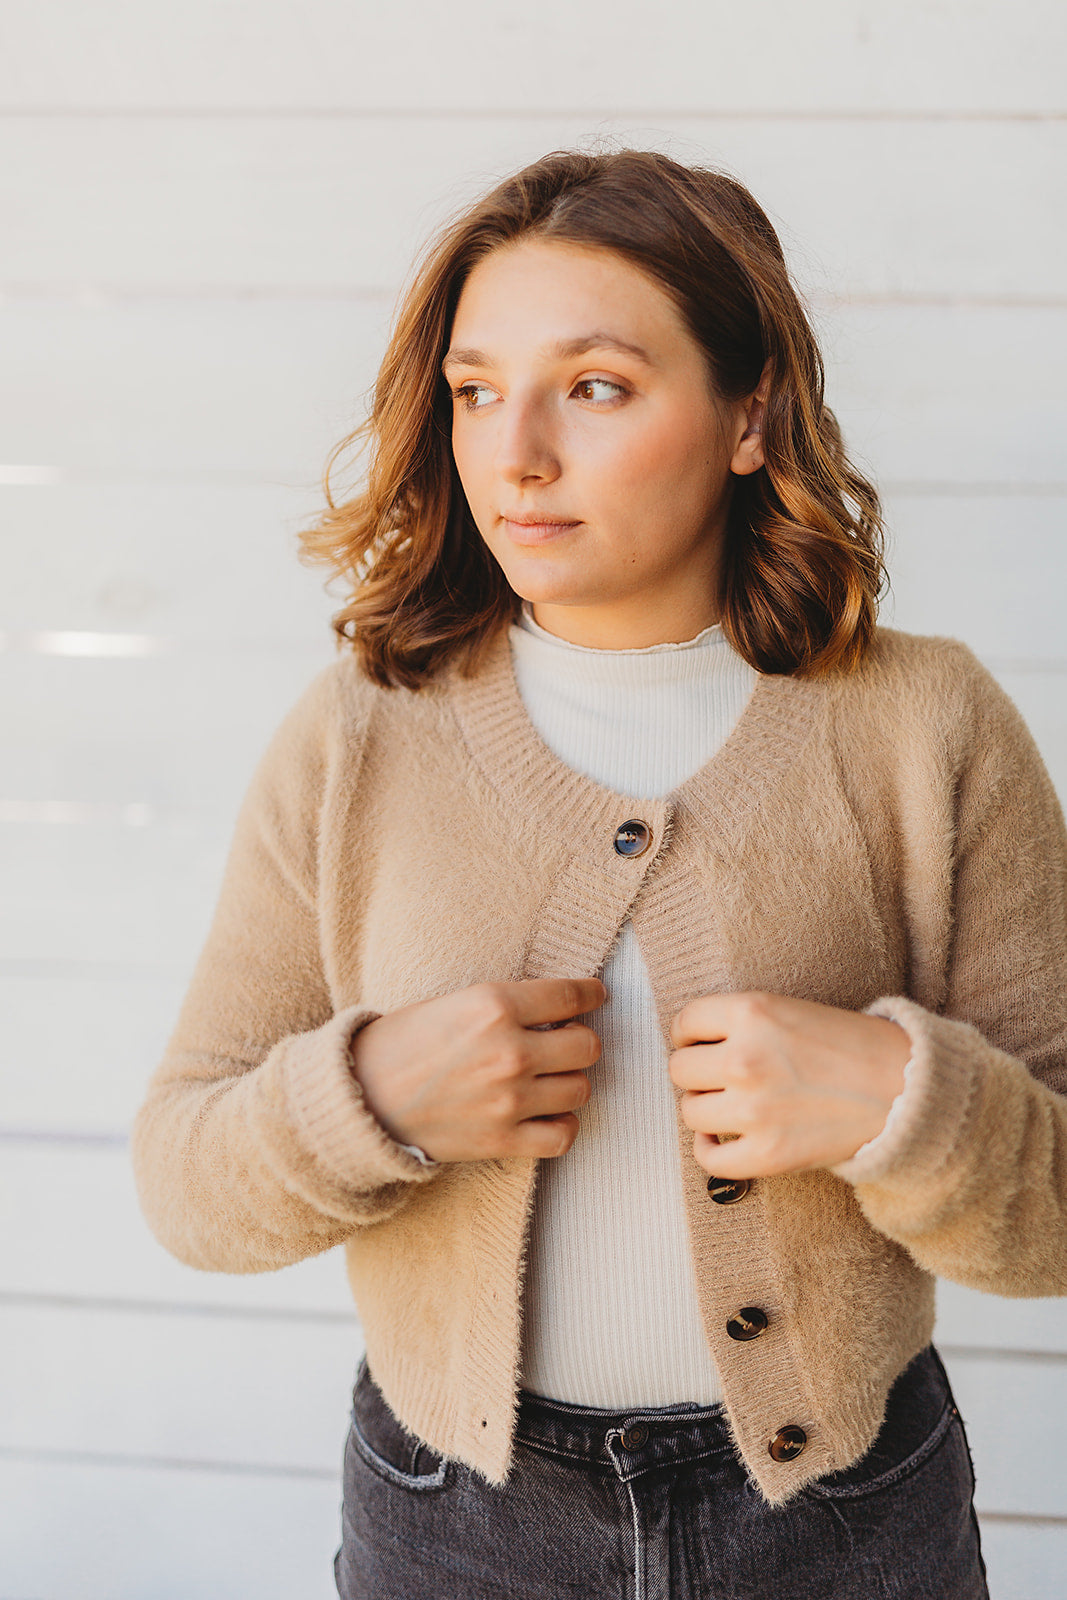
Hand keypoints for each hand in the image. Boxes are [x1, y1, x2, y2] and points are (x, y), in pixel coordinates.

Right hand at [348, 977, 606, 1162]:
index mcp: (495, 1004)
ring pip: (581, 1089)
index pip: (572, 995)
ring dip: (570, 1082)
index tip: (593, 996)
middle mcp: (510, 1050)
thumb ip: (508, 1003)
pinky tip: (547, 1114)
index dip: (589, 994)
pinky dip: (562, 1125)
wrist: (358, 1097)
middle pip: (588, 1046)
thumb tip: (560, 1008)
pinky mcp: (502, 1141)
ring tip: (549, 1078)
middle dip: (579, 1041)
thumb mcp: (455, 1001)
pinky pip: (564, 1135)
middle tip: (564, 1041)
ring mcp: (509, 1099)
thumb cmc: (402, 1043)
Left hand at [668, 991, 909, 1177]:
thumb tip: (690, 1043)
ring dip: (706, 1109)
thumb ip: (740, 1022)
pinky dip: (709, 1149)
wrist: (905, 1088)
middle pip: (680, 1069)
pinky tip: (723, 1138)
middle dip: (698, 1073)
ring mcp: (753, 1109)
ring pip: (690, 1111)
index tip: (700, 1044)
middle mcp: (744, 1058)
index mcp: (751, 1012)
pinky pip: (709, 1158)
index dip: (690, 1035)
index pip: (684, 1022)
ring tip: (733, 1105)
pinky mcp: (767, 1154)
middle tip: (722, 1077)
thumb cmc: (851, 1046)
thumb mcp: (789, 1009)